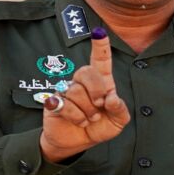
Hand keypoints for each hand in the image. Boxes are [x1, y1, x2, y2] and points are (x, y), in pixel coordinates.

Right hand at [40, 29, 129, 162]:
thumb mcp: (118, 121)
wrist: (78, 142)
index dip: (100, 47)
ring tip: (89, 119)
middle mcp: (83, 83)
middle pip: (86, 71)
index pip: (101, 61)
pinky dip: (76, 117)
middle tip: (101, 105)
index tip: (99, 32)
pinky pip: (64, 103)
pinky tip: (79, 121)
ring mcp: (66, 91)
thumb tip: (111, 99)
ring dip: (87, 110)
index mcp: (102, 83)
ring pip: (76, 91)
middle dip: (96, 90)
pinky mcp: (53, 101)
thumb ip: (120, 109)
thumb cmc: (99, 127)